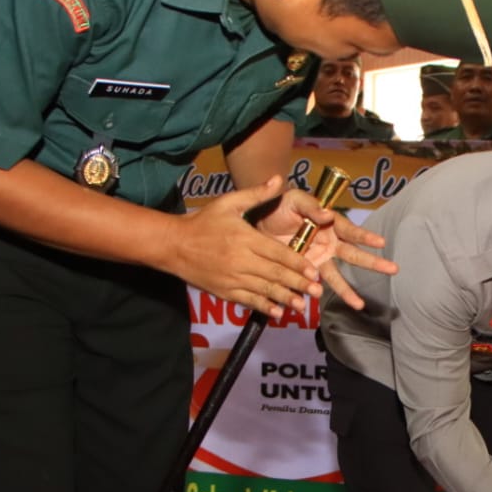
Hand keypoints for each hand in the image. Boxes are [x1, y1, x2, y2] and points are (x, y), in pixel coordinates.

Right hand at [164, 175, 326, 318]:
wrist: (174, 245)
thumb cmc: (203, 221)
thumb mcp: (228, 202)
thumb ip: (256, 194)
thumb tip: (279, 178)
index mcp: (246, 239)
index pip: (278, 253)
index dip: (298, 264)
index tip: (314, 271)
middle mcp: (241, 261)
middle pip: (275, 274)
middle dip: (298, 284)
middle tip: (317, 292)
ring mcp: (233, 278)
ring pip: (264, 290)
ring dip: (285, 298)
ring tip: (302, 305)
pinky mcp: (224, 291)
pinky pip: (248, 301)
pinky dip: (263, 307)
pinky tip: (277, 313)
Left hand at [255, 186, 398, 310]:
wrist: (257, 220)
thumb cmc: (281, 205)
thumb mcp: (295, 200)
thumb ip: (310, 207)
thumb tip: (328, 214)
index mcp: (330, 224)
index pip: (351, 231)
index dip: (365, 236)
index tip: (381, 242)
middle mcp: (329, 243)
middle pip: (353, 256)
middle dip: (373, 263)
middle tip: (393, 269)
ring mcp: (318, 259)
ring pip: (336, 277)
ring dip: (348, 291)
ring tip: (359, 305)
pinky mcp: (304, 271)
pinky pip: (312, 284)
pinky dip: (314, 294)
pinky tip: (319, 304)